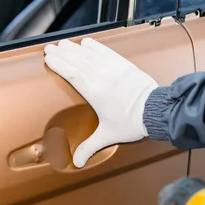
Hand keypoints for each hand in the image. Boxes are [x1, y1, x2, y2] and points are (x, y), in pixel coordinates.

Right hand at [44, 38, 157, 167]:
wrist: (155, 111)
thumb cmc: (132, 123)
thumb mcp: (108, 135)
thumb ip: (89, 147)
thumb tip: (76, 162)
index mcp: (95, 92)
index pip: (71, 72)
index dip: (58, 63)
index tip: (48, 57)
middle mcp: (102, 76)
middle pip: (76, 59)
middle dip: (61, 52)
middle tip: (50, 47)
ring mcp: (113, 68)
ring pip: (89, 53)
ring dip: (74, 47)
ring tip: (63, 43)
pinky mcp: (124, 64)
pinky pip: (106, 51)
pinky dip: (95, 46)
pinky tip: (87, 42)